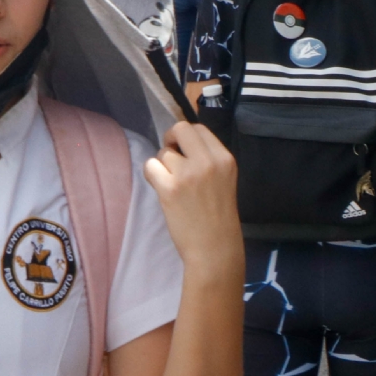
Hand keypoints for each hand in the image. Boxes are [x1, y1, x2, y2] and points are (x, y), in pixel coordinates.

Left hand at [143, 122, 242, 277]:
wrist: (214, 247)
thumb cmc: (217, 215)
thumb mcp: (223, 179)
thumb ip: (206, 160)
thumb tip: (179, 142)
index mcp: (225, 158)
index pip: (198, 128)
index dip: (185, 136)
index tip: (182, 150)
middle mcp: (208, 162)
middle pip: (179, 129)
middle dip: (170, 140)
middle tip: (170, 160)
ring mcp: (188, 174)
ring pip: (162, 153)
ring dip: (162, 166)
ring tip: (173, 185)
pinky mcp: (170, 188)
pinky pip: (150, 166)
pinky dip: (152, 176)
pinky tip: (162, 189)